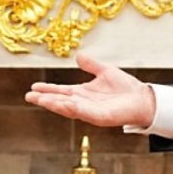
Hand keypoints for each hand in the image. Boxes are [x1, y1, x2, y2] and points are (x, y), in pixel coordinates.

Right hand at [25, 52, 155, 128]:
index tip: (34, 87)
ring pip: (69, 109)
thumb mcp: (105, 71)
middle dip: (45, 99)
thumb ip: (91, 65)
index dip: (48, 90)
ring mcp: (91, 111)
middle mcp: (84, 103)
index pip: (61, 91)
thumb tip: (78, 56)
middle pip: (60, 101)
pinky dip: (74, 109)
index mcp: (83, 93)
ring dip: (55, 105)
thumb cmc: (125, 88)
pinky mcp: (101, 117)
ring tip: (41, 100)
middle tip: (29, 97)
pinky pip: (85, 113)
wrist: (143, 98)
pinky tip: (65, 104)